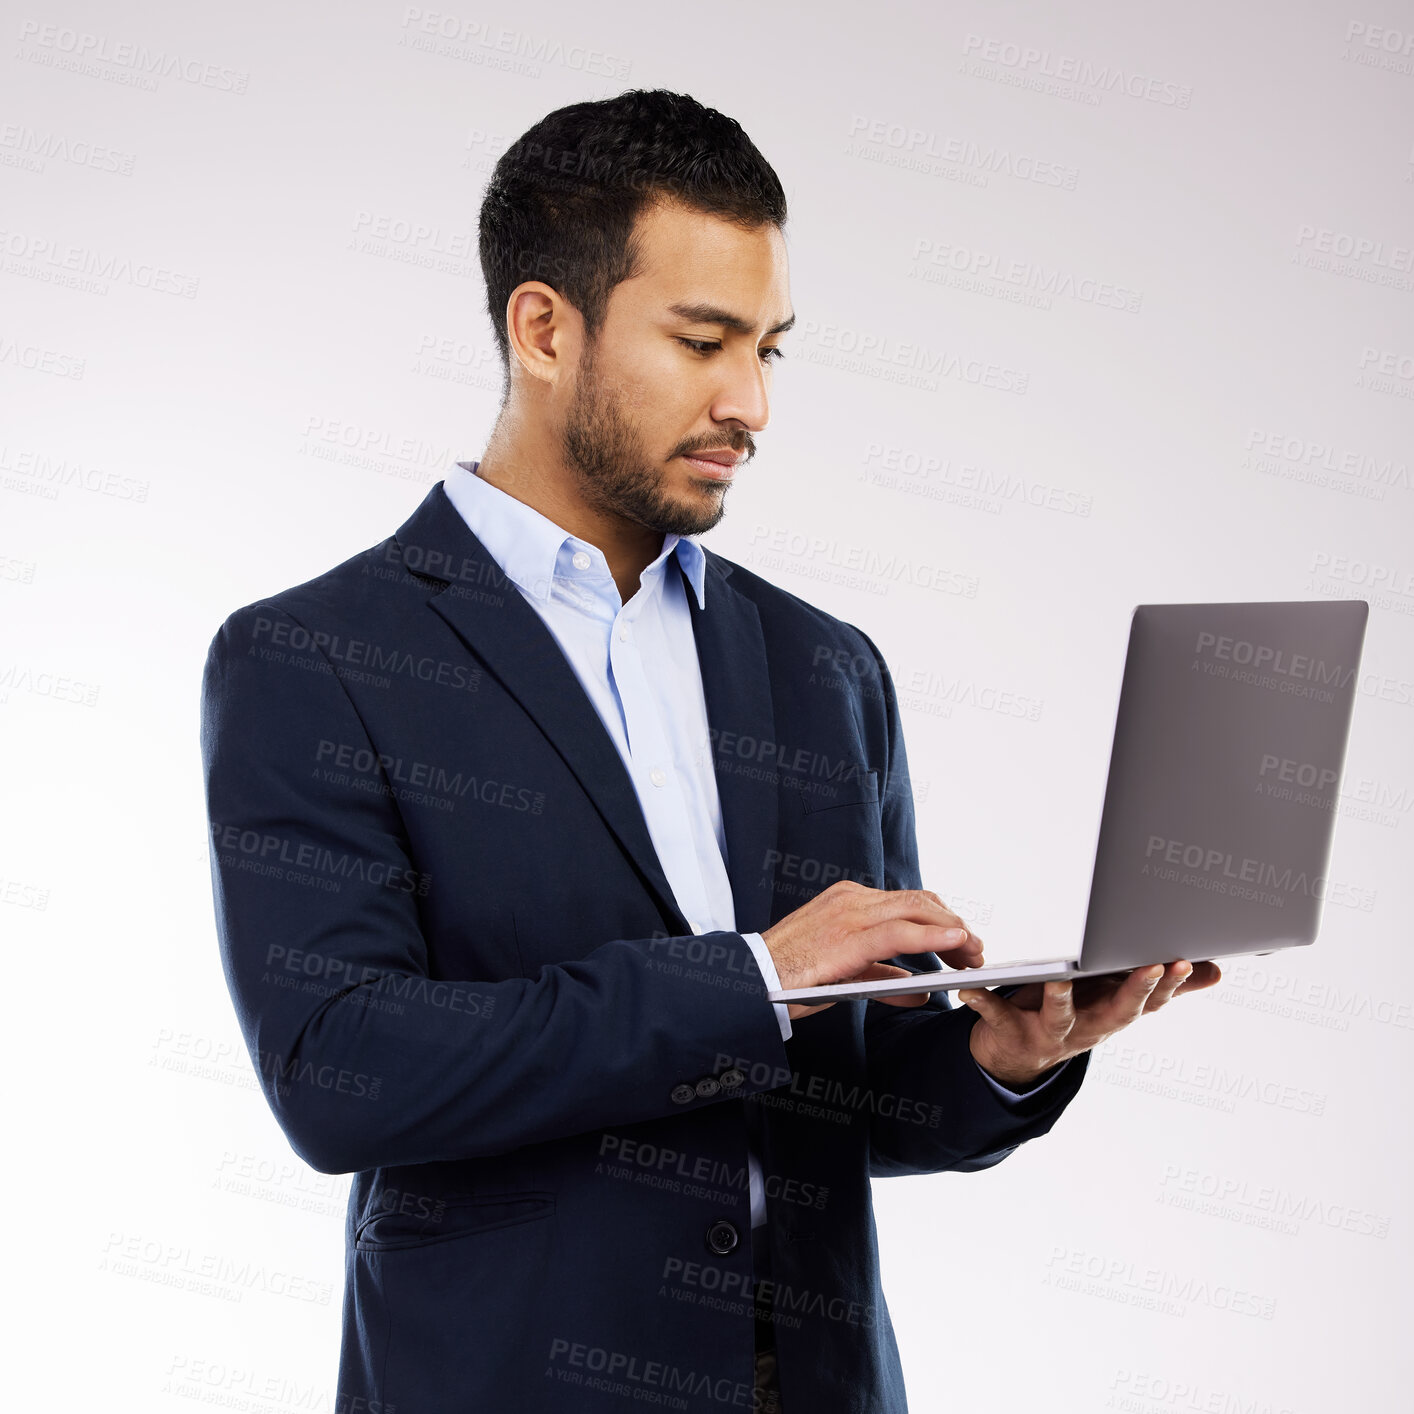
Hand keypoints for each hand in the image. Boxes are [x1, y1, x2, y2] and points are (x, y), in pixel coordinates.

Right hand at [761, 880, 985, 1020]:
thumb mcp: (846, 974)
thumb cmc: (790, 978)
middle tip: (978, 953)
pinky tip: (955, 944)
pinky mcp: (846, 937)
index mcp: (849, 901)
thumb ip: (884, 979)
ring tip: (974, 955)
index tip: (965, 941)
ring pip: (916, 910)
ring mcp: (849, 913)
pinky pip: (899, 932)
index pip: (909, 901)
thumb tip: (920, 992)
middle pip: (920, 902)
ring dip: (952, 931)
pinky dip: (931, 936)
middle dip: (955, 925)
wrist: (749, 981)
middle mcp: (851, 899)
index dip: (943, 920)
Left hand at [959, 959, 1221, 1087]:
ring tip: (1063, 975)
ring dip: (1062, 997)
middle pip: (1118, 1013)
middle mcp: (1086, 1029)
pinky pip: (995, 1014)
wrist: (1016, 1057)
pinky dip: (981, 1001)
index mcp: (1112, 1015)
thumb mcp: (1116, 1000)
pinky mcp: (1009, 1030)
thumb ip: (1165, 988)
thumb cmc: (1073, 1014)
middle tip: (1154, 965)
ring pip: (1060, 1016)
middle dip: (1137, 990)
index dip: (1172, 985)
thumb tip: (1216, 971)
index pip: (1150, 1002)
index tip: (1188, 961)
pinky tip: (968, 988)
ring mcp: (1049, 1034)